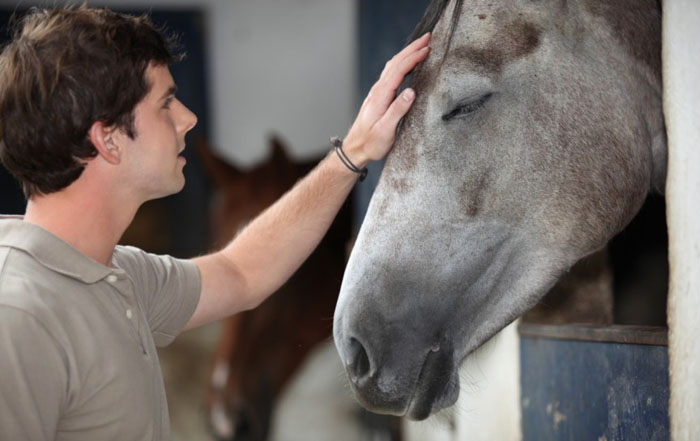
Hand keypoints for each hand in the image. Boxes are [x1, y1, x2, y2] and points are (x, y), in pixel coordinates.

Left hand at [342, 33, 430, 166]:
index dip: (413, 58)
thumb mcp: (386, 131)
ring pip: (392, 66)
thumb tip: (411, 92)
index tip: (427, 49)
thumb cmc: (371, 143)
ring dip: (406, 53)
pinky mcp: (379, 97)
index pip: (398, 70)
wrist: (355, 150)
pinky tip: (407, 63)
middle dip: (411, 48)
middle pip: (395, 63)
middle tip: (428, 37)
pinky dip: (401, 63)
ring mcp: (377, 93)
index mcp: (380, 96)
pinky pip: (391, 74)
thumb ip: (398, 111)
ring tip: (421, 45)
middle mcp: (377, 91)